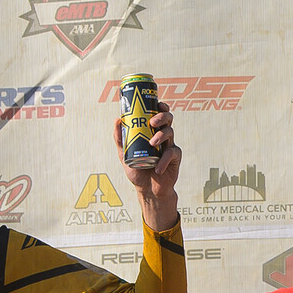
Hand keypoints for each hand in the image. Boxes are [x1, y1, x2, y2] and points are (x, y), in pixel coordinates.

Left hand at [122, 102, 181, 229]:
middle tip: (152, 122)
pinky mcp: (175, 158)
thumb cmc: (137, 169)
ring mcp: (169, 146)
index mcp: (152, 131)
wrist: (148, 189)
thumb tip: (117, 120)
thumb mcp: (124, 153)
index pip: (158, 113)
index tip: (156, 103)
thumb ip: (119, 138)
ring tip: (152, 142)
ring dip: (161, 135)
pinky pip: (172, 153)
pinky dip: (164, 160)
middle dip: (162, 116)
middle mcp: (162, 135)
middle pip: (168, 118)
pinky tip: (157, 167)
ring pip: (170, 132)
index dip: (160, 106)